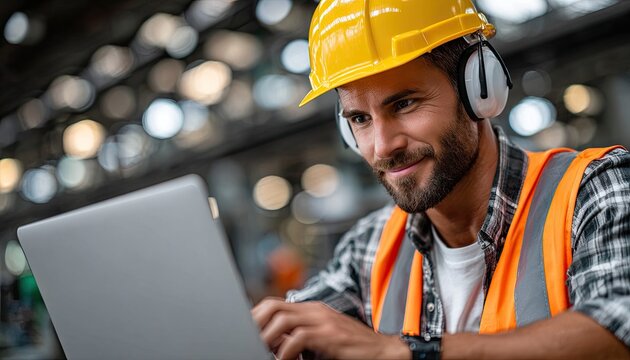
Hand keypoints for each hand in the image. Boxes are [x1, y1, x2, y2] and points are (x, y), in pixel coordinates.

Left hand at [252, 297, 410, 359]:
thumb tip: (274, 344)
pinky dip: (286, 351)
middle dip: (255, 322)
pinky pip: (299, 338)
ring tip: (261, 351)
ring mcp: (324, 321)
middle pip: (273, 306)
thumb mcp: (323, 340)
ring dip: (267, 337)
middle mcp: (316, 311)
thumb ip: (300, 337)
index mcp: (312, 310)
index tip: (244, 331)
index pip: (274, 304)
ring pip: (282, 319)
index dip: (255, 316)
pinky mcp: (331, 336)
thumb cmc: (352, 349)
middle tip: (247, 341)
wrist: (384, 352)